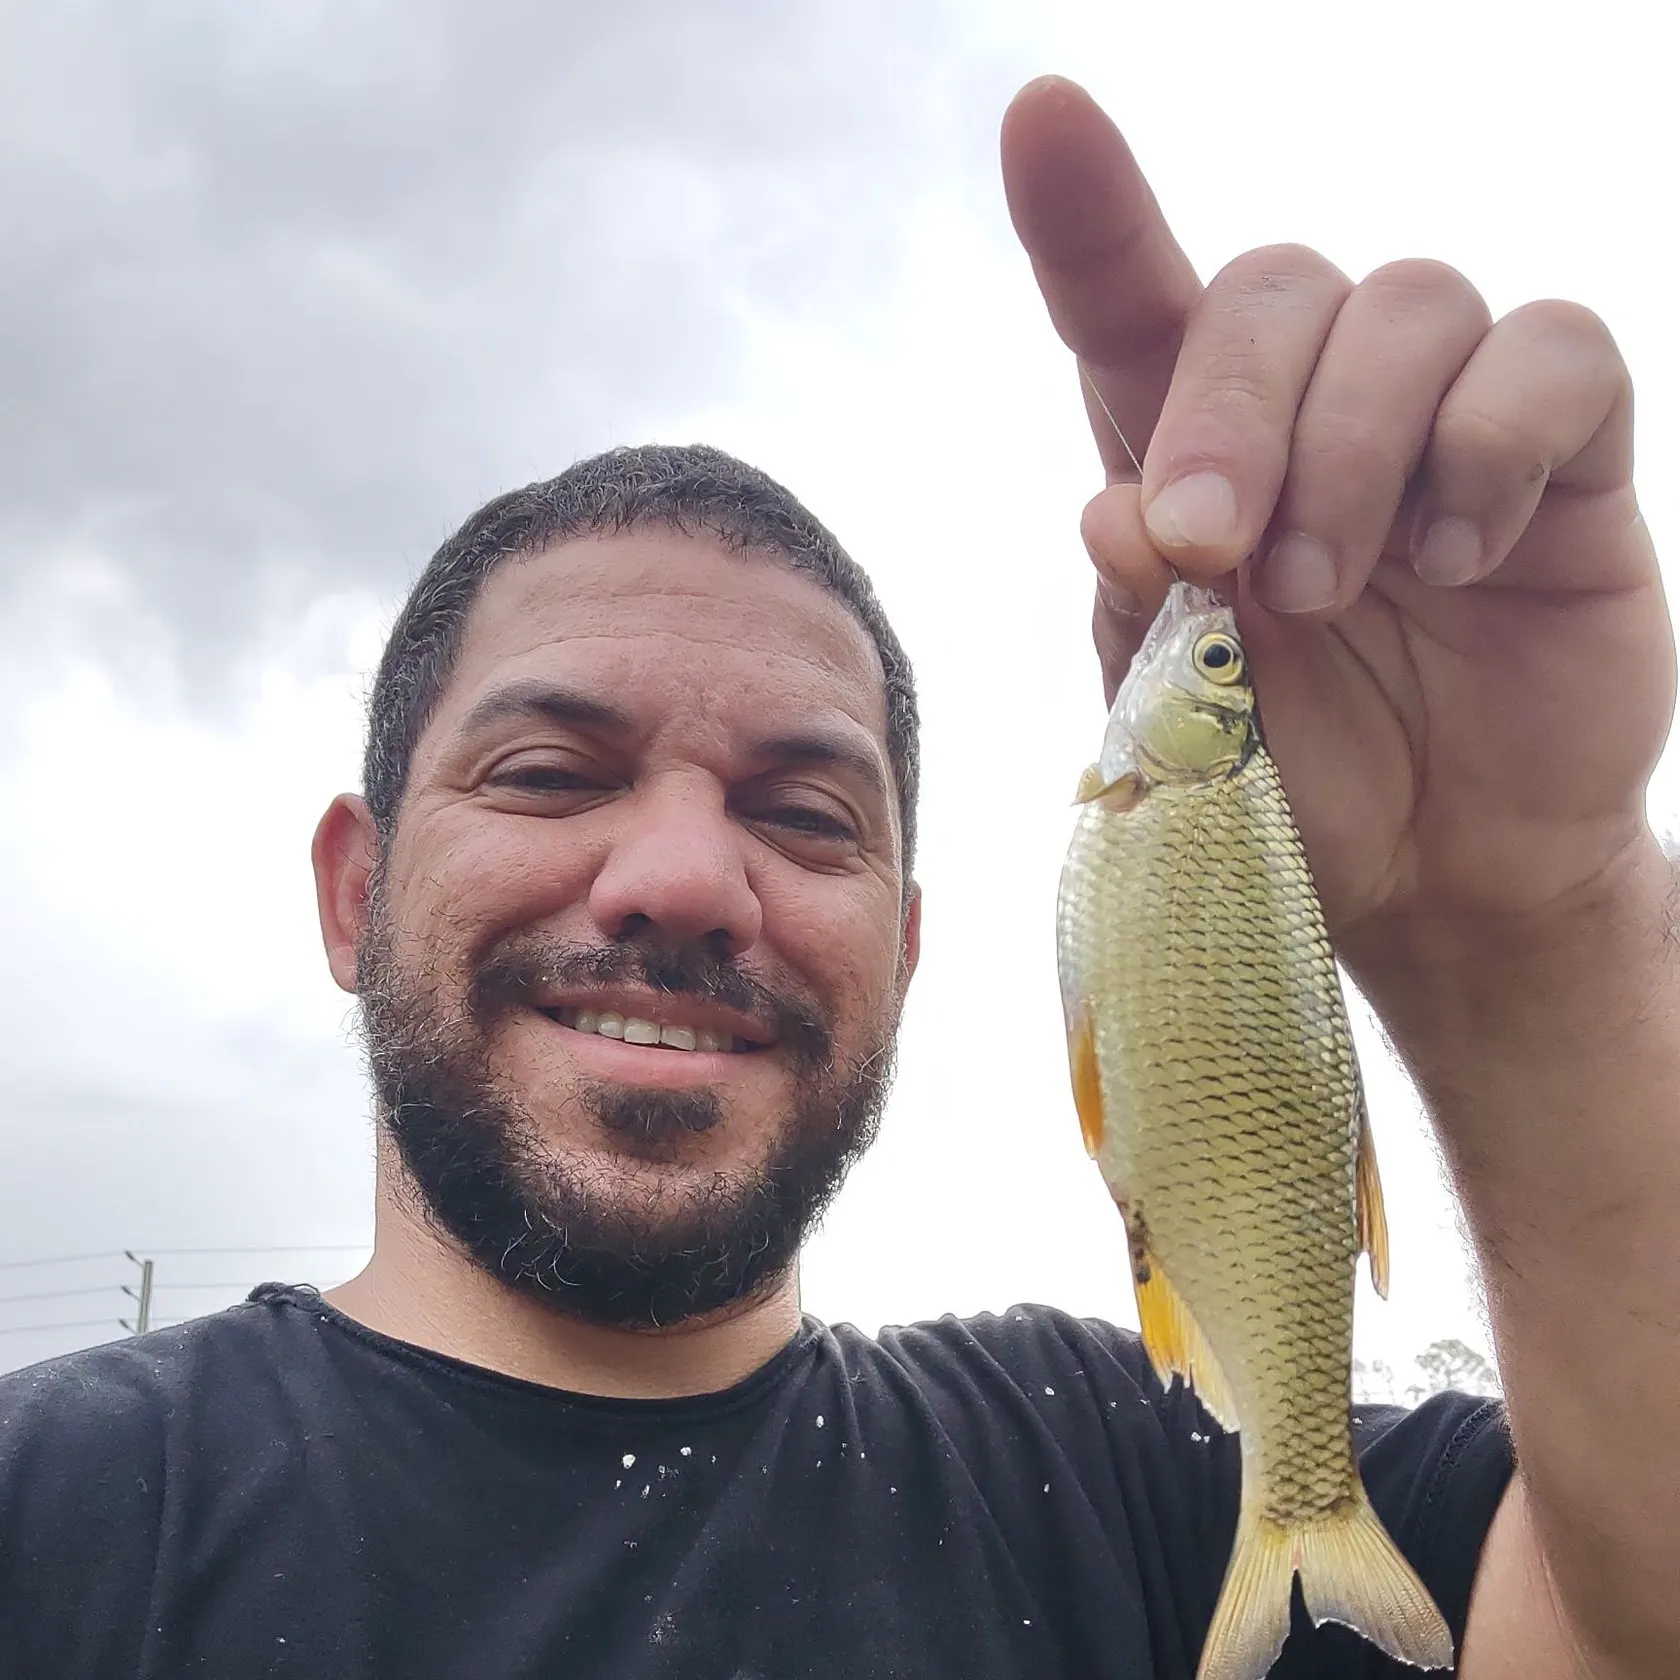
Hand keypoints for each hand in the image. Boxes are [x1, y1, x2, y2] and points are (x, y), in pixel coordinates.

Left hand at [1001, 78, 1672, 942]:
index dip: (1087, 211)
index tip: (1042, 119)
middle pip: (1273, 283)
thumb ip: (1137, 613)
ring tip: (1330, 593)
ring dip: (1355, 451)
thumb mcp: (1180, 720)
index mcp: (1193, 459)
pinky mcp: (1570, 453)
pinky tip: (1463, 557)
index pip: (1132, 303)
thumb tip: (1113, 503)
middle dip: (1233, 410)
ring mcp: (1446, 416)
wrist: (1438, 869)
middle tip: (1221, 552)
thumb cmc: (1291, 782)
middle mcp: (1314, 408)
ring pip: (1411, 303)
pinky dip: (1494, 445)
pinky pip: (1555, 352)